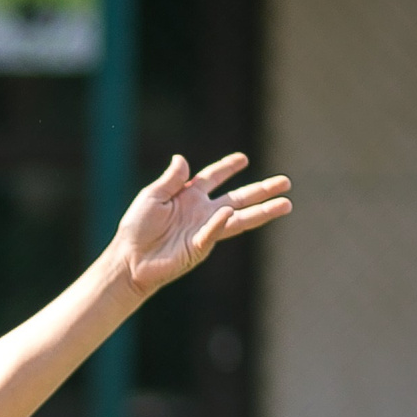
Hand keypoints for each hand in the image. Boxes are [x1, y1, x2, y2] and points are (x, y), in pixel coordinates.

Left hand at [111, 151, 291, 295]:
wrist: (129, 258)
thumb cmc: (137, 228)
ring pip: (241, 218)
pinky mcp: (199, 247)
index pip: (213, 177)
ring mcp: (205, 229)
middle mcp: (202, 211)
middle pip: (239, 197)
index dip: (227, 168)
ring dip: (263, 211)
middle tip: (285, 182)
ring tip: (286, 204)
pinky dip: (220, 223)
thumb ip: (171, 180)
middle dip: (262, 190)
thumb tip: (181, 158)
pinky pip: (213, 232)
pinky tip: (229, 213)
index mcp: (189, 195)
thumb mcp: (152, 196)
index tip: (243, 159)